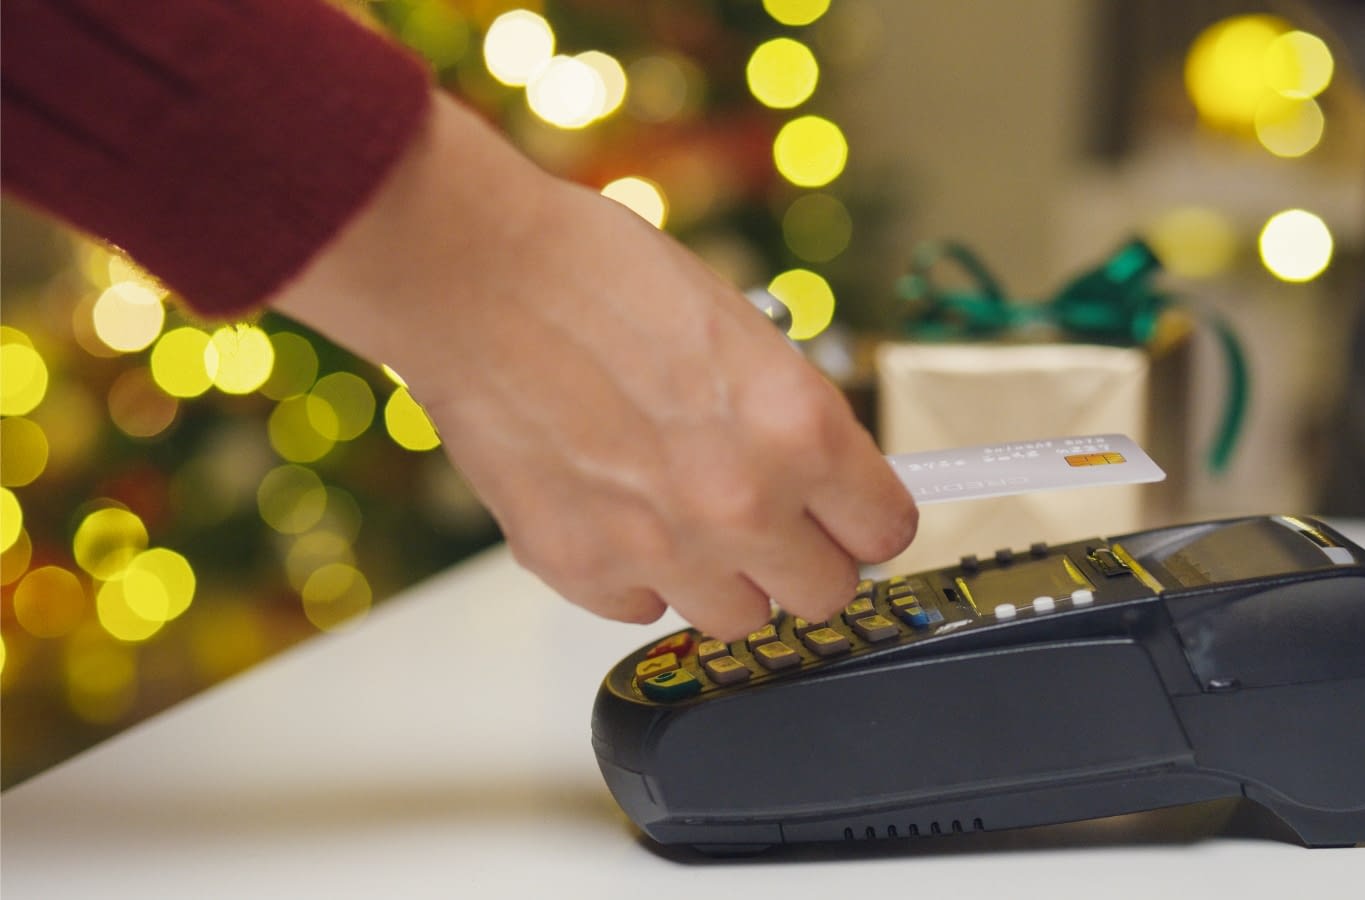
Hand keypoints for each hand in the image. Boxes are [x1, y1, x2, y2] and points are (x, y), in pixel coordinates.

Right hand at [270, 93, 917, 640]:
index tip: (851, 517)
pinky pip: (642, 609)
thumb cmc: (596, 276)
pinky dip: (638, 575)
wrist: (473, 276)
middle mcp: (741, 503)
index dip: (867, 521)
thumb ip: (793, 420)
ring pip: (736, 620)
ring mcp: (659, 549)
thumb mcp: (743, 331)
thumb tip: (823, 476)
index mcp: (799, 429)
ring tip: (683, 513)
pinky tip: (615, 509)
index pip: (885, 532)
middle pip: (824, 596)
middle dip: (805, 560)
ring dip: (724, 577)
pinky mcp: (580, 571)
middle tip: (774, 523)